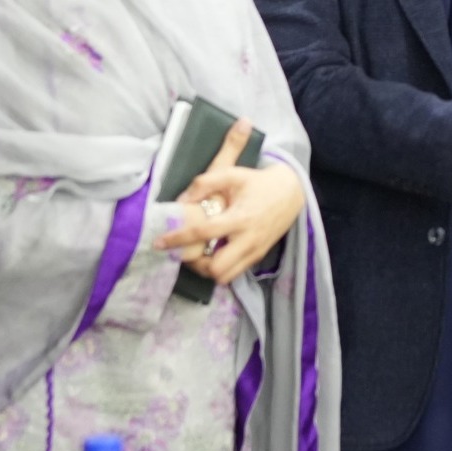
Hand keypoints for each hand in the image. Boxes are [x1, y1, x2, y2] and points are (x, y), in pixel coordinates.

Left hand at [154, 115, 251, 264]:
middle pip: (216, 268)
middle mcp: (248, 239)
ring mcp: (254, 251)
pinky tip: (214, 253)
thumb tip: (182, 199)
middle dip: (196, 264)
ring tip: (199, 254)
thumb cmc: (259, 182)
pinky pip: (234, 273)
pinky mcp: (258, 256)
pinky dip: (220, 268)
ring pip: (224, 276)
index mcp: (240, 218)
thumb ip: (205, 182)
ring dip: (207, 269)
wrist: (292, 191)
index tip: (158, 243)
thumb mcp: (234, 174)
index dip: (178, 239)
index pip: (203, 233)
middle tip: (186, 251)